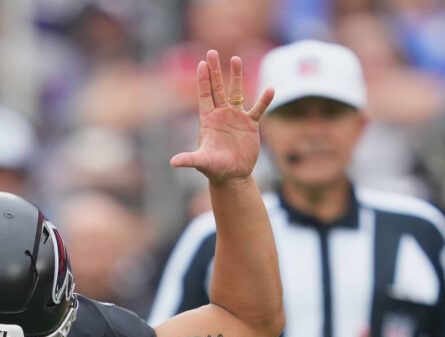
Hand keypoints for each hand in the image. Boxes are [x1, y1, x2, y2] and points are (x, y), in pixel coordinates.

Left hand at [170, 50, 273, 186]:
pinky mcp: (250, 125)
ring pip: (236, 92)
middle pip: (217, 88)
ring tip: (235, 59)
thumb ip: (189, 160)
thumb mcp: (202, 163)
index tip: (201, 63)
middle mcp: (221, 115)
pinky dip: (264, 100)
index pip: (204, 96)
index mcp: (208, 120)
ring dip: (236, 77)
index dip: (203, 80)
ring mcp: (236, 118)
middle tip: (212, 52)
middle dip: (215, 70)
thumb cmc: (215, 169)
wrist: (233, 176)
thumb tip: (173, 162)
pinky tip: (271, 89)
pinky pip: (258, 109)